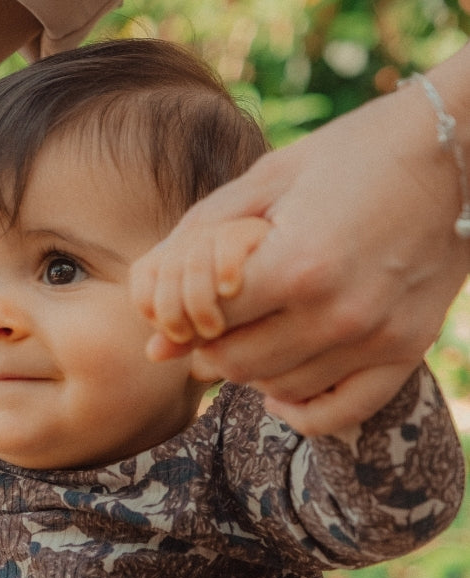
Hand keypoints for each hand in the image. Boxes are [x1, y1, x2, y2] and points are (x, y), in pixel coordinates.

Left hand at [150, 72, 469, 434]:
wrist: (461, 148)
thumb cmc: (351, 155)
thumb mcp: (265, 182)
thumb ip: (196, 253)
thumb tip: (152, 341)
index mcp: (295, 263)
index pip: (204, 323)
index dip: (184, 316)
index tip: (193, 302)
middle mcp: (336, 312)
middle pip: (232, 365)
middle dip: (209, 347)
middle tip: (218, 322)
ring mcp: (375, 338)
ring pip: (275, 388)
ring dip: (249, 371)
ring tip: (256, 335)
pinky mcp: (406, 351)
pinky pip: (337, 414)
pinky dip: (299, 410)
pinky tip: (280, 391)